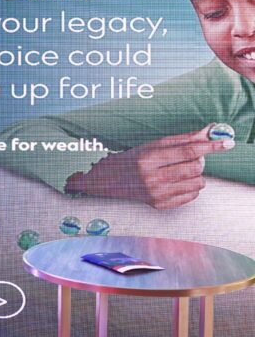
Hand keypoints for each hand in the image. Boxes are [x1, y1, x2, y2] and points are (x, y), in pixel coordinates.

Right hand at [65, 124, 234, 209]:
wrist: (110, 181)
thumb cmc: (134, 159)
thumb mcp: (154, 144)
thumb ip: (184, 138)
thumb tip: (210, 130)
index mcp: (148, 159)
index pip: (187, 151)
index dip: (209, 146)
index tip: (225, 142)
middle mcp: (151, 178)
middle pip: (195, 167)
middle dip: (198, 160)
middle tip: (188, 158)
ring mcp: (156, 194)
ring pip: (198, 183)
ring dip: (195, 175)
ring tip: (181, 170)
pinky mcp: (160, 205)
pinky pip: (192, 196)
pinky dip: (190, 187)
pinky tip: (176, 182)